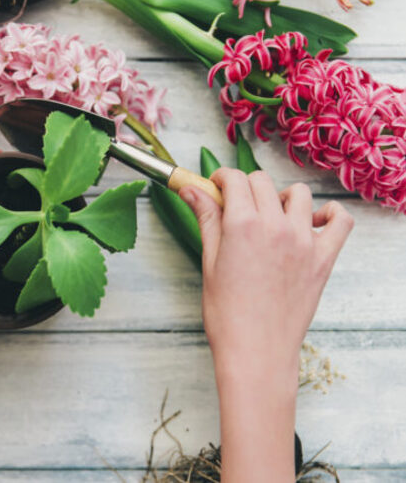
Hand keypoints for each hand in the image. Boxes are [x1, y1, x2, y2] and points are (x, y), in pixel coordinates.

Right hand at [180, 169, 352, 482]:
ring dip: (281, 198)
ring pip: (298, 194)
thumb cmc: (227, 314)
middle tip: (235, 208)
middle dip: (245, 188)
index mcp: (243, 225)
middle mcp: (276, 226)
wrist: (256, 351)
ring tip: (270, 217)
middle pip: (262, 182)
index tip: (216, 188)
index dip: (221, 179)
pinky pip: (339, 220)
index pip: (235, 179)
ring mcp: (305, 240)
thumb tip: (191, 190)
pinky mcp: (324, 257)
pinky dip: (328, 214)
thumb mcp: (209, 262)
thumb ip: (206, 219)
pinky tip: (310, 224)